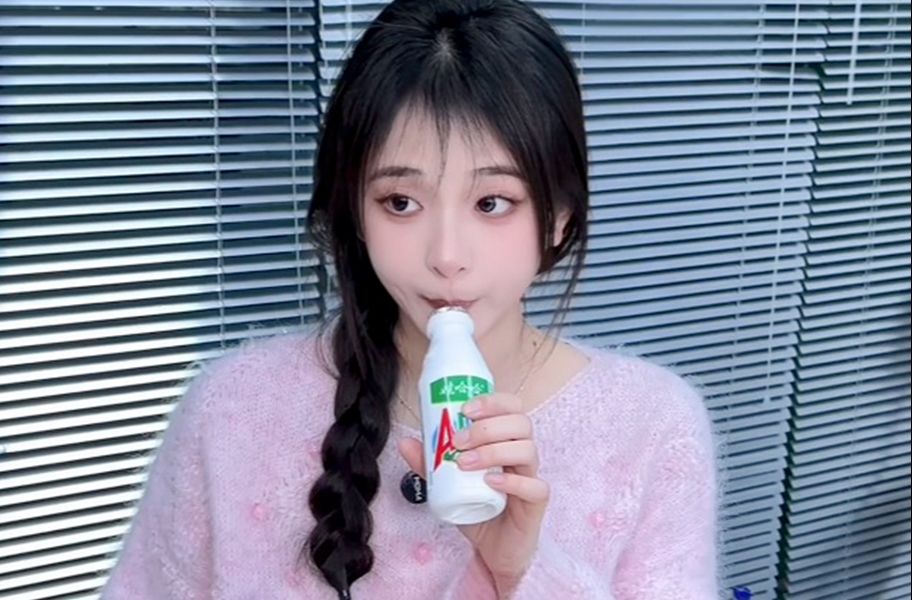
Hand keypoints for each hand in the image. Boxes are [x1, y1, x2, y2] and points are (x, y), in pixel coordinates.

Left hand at [398, 393, 549, 594]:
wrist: (492, 548)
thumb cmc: (476, 508)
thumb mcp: (446, 484)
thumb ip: (429, 464)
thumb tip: (405, 442)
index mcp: (505, 440)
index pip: (510, 407)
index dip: (492, 401)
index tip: (463, 410)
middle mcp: (522, 453)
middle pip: (521, 423)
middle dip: (487, 427)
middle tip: (458, 441)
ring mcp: (532, 476)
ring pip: (527, 449)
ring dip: (493, 451)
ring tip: (465, 464)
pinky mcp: (536, 502)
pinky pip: (535, 485)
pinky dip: (513, 480)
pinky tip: (491, 481)